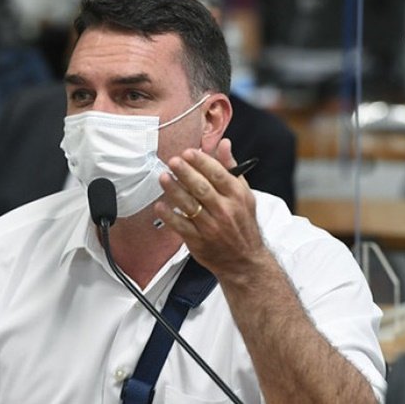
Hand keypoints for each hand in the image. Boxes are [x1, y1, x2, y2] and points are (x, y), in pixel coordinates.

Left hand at [154, 139, 267, 280]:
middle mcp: (225, 211)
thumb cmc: (243, 224)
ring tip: (163, 177)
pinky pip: (181, 226)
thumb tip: (224, 144)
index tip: (189, 152)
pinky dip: (169, 216)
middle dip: (186, 172)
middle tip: (173, 161)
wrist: (244, 260)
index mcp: (237, 196)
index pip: (218, 174)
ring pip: (190, 205)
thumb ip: (232, 169)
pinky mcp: (198, 241)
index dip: (202, 162)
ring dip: (174, 190)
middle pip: (202, 188)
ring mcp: (211, 227)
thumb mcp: (244, 195)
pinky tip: (160, 205)